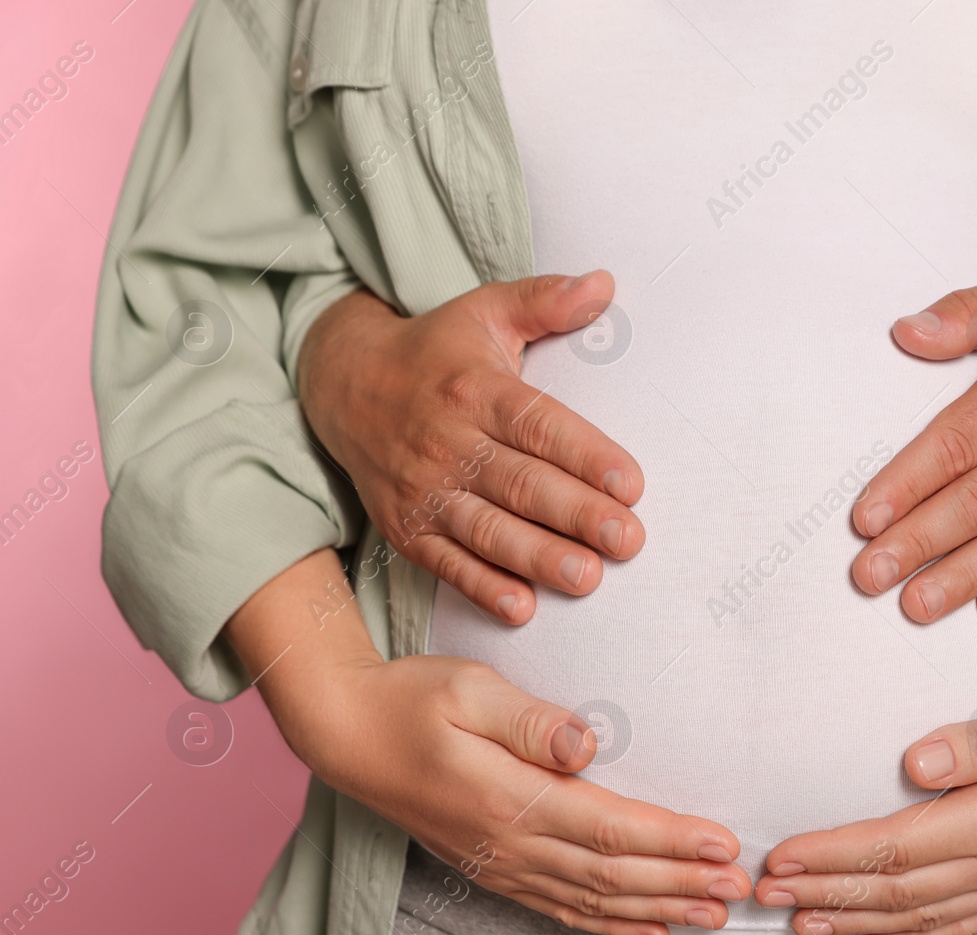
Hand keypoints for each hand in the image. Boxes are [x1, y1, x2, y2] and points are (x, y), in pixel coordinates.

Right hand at [228, 550, 749, 934]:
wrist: (347, 735)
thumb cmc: (411, 699)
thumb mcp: (468, 688)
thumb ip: (529, 720)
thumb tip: (586, 744)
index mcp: (510, 797)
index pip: (609, 828)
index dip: (670, 841)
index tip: (723, 844)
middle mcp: (509, 843)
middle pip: (612, 875)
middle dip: (683, 884)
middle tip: (741, 888)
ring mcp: (501, 864)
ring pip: (593, 901)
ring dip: (659, 910)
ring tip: (714, 916)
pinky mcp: (494, 870)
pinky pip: (562, 909)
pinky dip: (610, 926)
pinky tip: (650, 933)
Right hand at [298, 273, 644, 623]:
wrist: (343, 384)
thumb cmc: (436, 350)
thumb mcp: (484, 312)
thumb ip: (544, 301)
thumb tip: (605, 284)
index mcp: (474, 389)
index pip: (537, 425)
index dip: (585, 455)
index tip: (632, 484)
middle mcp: (446, 442)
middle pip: (519, 484)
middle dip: (576, 515)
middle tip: (627, 540)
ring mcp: (422, 489)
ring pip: (486, 529)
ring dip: (538, 558)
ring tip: (588, 578)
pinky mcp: (405, 527)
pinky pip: (446, 563)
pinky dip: (482, 588)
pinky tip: (522, 607)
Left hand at [754, 587, 976, 934]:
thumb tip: (916, 764)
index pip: (892, 847)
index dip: (829, 856)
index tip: (777, 857)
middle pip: (892, 889)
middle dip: (821, 893)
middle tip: (761, 894)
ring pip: (917, 915)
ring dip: (851, 920)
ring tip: (798, 924)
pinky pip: (957, 925)